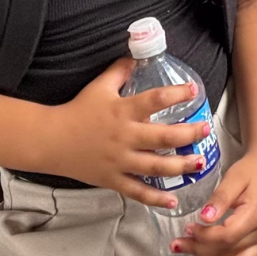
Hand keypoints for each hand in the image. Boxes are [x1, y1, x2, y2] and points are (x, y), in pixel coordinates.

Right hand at [43, 56, 211, 206]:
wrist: (51, 140)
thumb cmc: (77, 111)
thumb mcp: (99, 86)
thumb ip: (120, 70)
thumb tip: (137, 55)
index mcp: (123, 111)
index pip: (154, 100)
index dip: (176, 94)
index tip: (193, 90)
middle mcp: (125, 137)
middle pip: (162, 137)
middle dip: (188, 134)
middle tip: (205, 130)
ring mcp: (120, 161)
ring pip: (155, 166)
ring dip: (180, 166)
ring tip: (199, 163)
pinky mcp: (113, 179)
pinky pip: (137, 191)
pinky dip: (155, 198)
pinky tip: (173, 200)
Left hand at [170, 150, 256, 255]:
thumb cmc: (250, 171)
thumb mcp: (233, 178)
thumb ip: (220, 198)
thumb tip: (204, 217)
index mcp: (255, 216)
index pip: (227, 236)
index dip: (204, 236)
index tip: (187, 228)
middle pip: (230, 254)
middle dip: (202, 253)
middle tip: (179, 246)